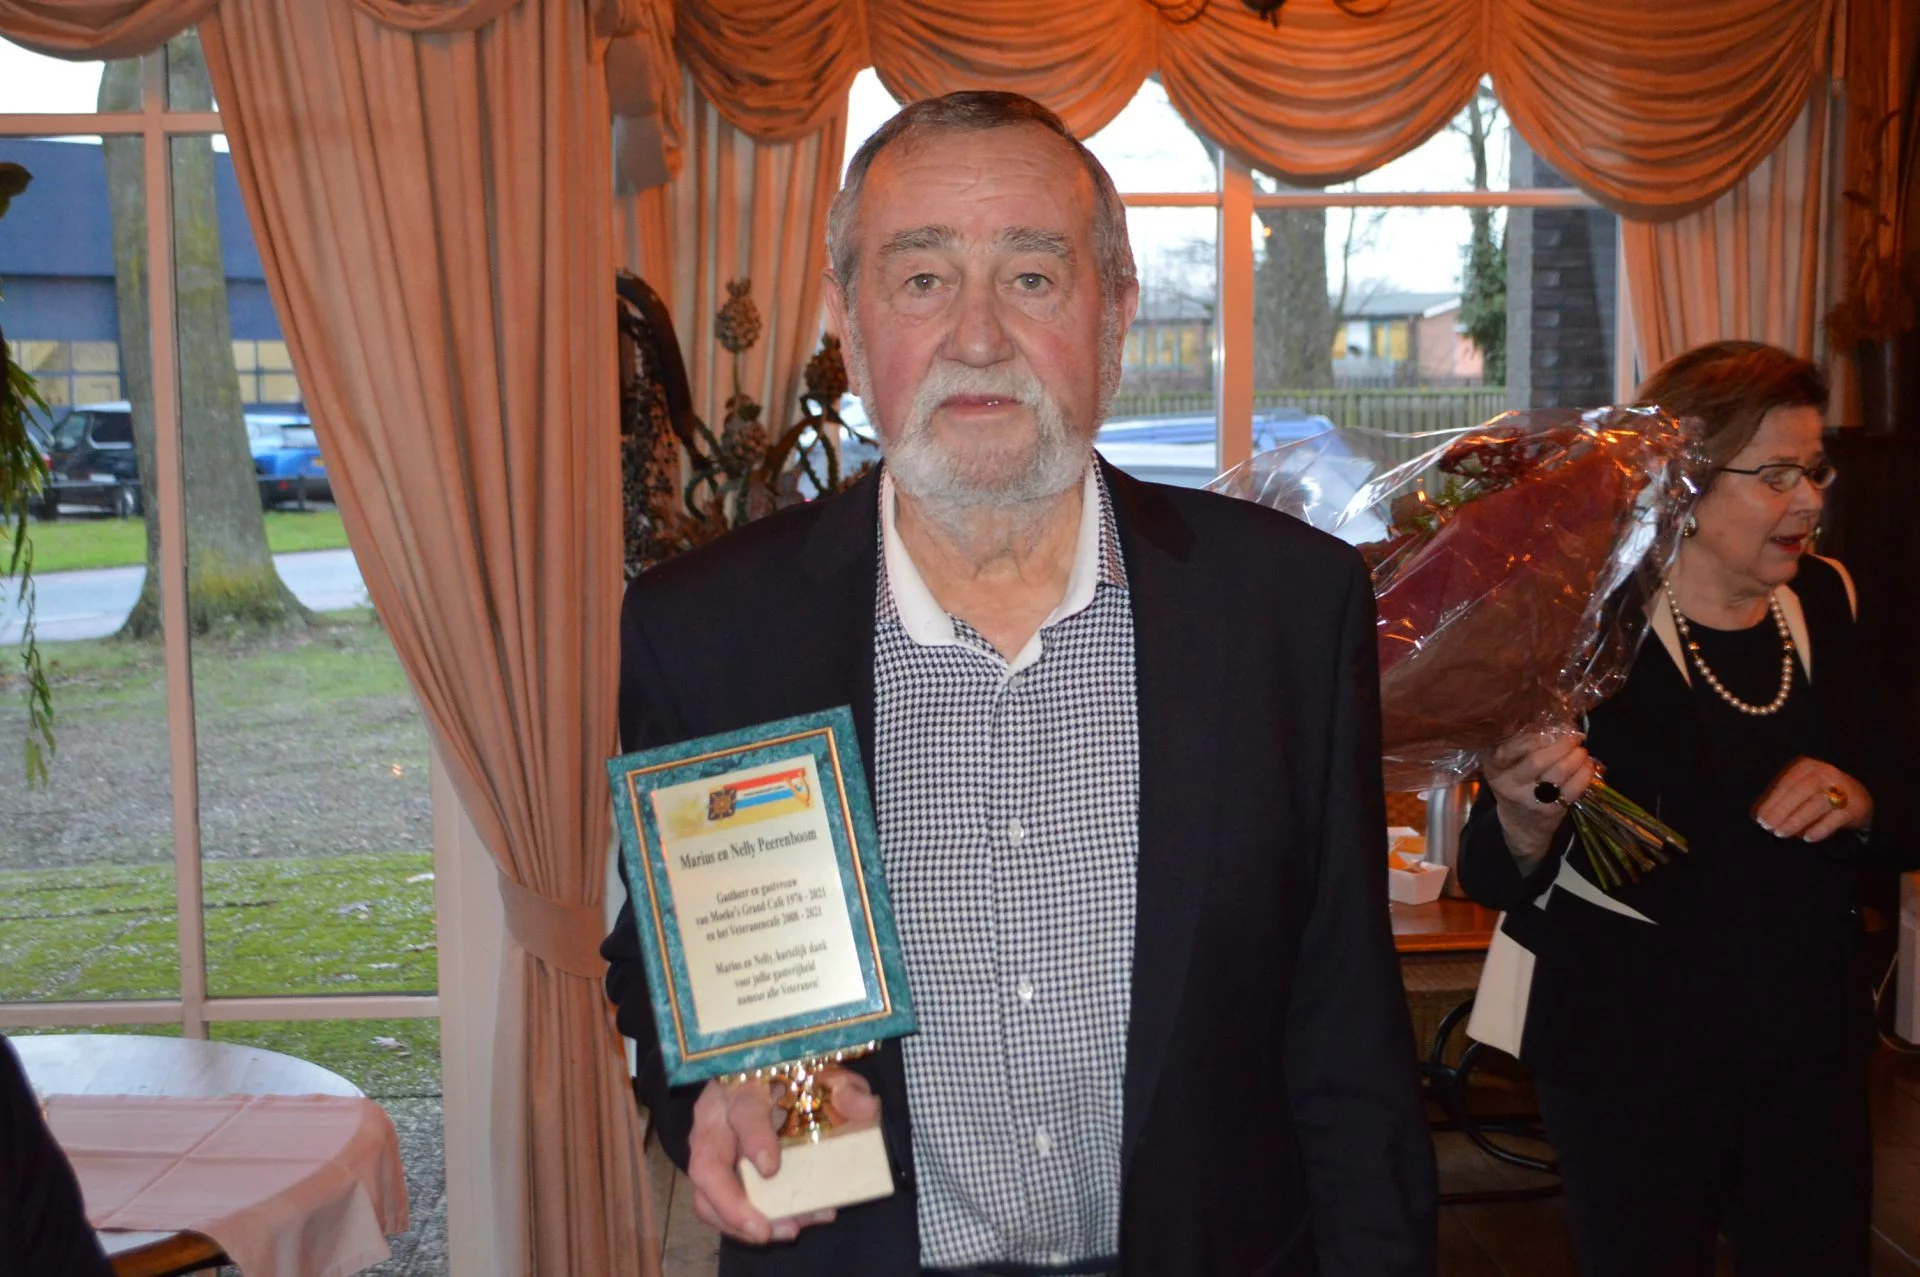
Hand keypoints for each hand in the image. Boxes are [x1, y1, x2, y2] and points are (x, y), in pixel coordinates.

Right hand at [685, 1067, 876, 1244]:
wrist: (766, 1078)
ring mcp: (709, 1151)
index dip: (754, 1140)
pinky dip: (746, 1224)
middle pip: (705, 1165)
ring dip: (737, 1223)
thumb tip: (863, 1106)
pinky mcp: (714, 1175)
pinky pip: (719, 1208)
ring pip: (705, 1196)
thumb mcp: (821, 1075)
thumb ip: (843, 1087)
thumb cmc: (791, 1077)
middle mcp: (716, 1120)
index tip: (771, 1168)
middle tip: (764, 1228)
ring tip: (776, 1233)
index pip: (743, 1112)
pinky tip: (786, 1225)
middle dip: (731, 1203)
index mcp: (742, 1087)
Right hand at [1484, 727, 1595, 865]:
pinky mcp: (1551, 811)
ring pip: (1558, 773)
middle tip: (1574, 738)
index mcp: (1495, 769)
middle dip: (1560, 745)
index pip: (1509, 750)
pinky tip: (1587, 766)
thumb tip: (1557, 726)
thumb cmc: (1516, 785)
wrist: (1521, 824)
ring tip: (1581, 751)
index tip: (1548, 733)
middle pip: (1537, 761)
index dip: (1533, 738)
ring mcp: (1531, 800)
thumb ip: (1521, 747)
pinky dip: (1584, 774)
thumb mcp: (1507, 767)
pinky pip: (1573, 789)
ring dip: (1576, 757)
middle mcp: (1510, 785)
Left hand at [1752, 757, 1872, 842]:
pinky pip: (1834, 819)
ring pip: (1815, 805)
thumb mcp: (1803, 788)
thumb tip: (1763, 816)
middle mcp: (1825, 774)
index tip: (1760, 818)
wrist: (1860, 799)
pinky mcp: (1853, 807)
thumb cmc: (1821, 794)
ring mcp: (1841, 789)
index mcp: (1808, 767)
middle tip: (1767, 826)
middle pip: (1798, 792)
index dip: (1772, 802)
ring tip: (1781, 833)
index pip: (1786, 784)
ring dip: (1795, 821)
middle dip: (1780, 811)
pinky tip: (1807, 838)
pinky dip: (1819, 829)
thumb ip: (1784, 798)